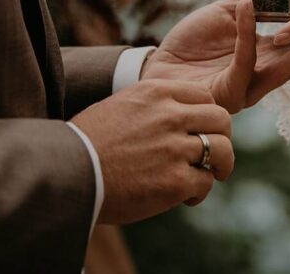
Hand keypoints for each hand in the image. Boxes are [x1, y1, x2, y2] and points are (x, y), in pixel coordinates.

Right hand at [70, 79, 232, 222]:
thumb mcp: (120, 105)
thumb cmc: (86, 143)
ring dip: (220, 165)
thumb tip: (178, 114)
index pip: (204, 95)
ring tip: (211, 175)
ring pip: (223, 150)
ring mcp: (174, 149)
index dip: (207, 114)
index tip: (200, 129)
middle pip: (221, 119)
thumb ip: (152, 106)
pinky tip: (185, 197)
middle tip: (214, 153)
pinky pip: (205, 182)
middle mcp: (170, 116)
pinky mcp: (174, 181)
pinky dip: (199, 191)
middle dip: (222, 136)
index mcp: (156, 92)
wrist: (66, 174)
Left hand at [145, 0, 289, 111]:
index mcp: (267, 58)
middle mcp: (265, 75)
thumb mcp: (223, 16)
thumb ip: (249, 6)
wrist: (156, 70)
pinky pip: (246, 58)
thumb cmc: (189, 45)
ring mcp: (250, 86)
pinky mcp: (231, 91)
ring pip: (286, 64)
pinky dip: (247, 30)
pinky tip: (248, 5)